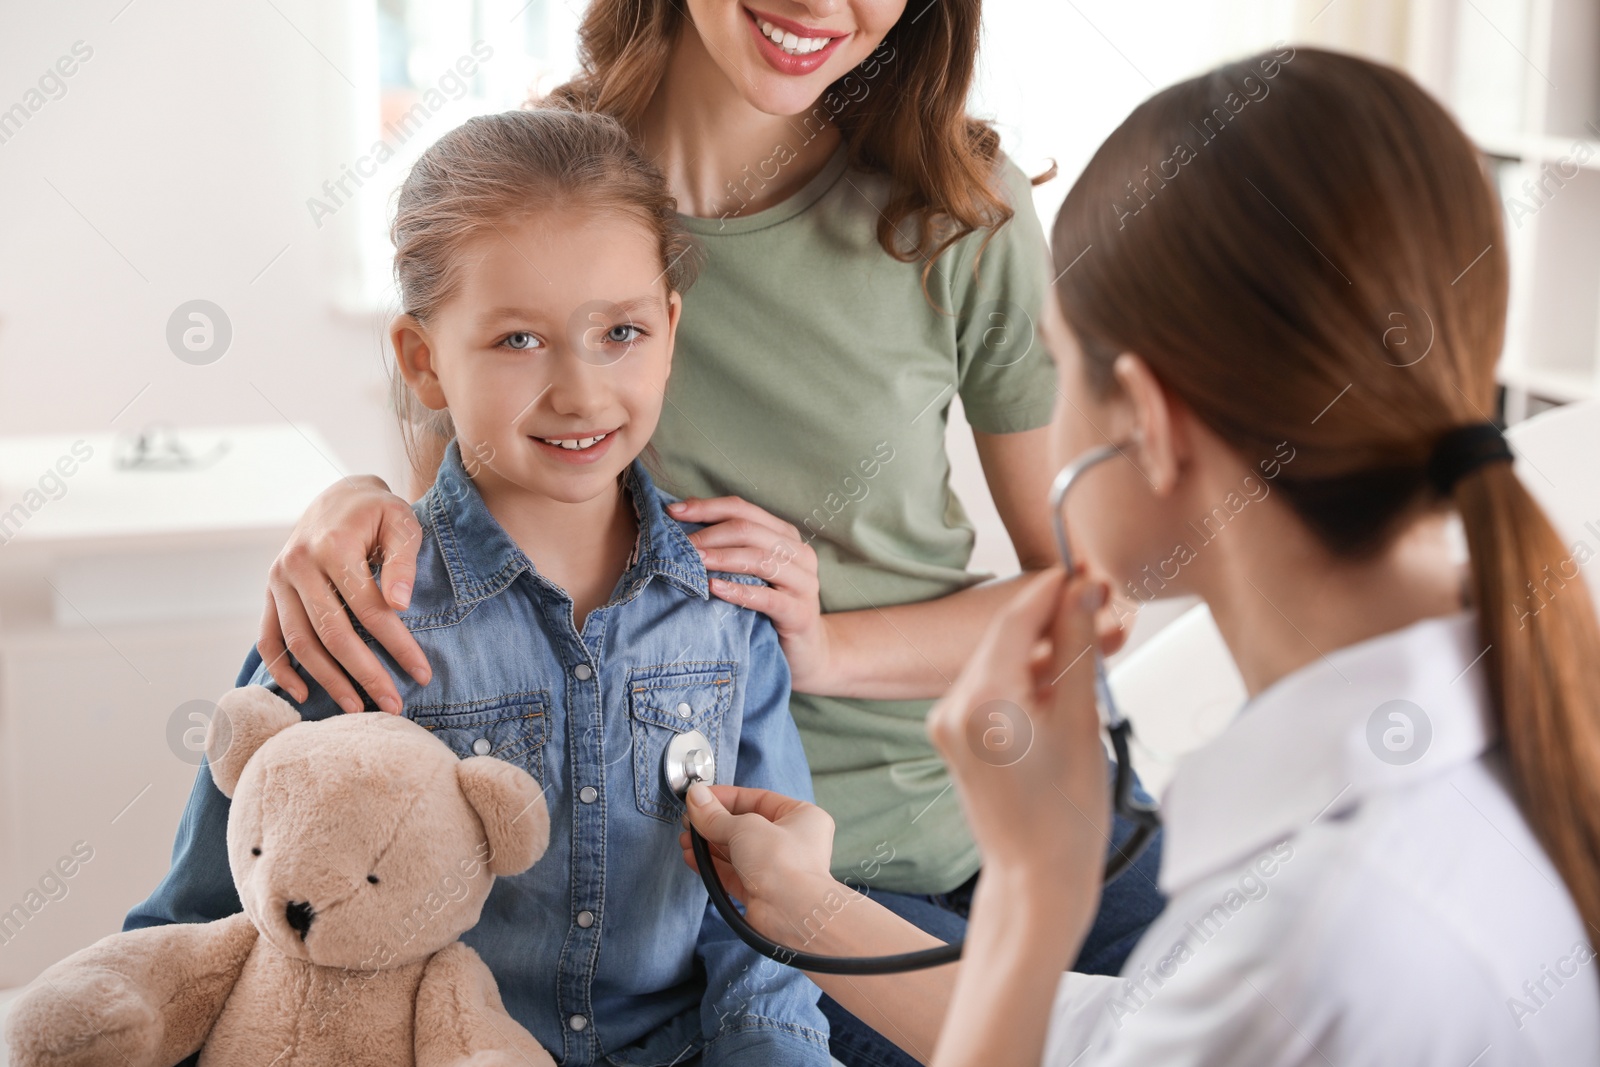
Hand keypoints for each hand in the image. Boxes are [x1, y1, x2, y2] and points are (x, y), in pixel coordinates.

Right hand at [258, 475, 431, 713]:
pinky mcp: (270, 592)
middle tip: (393, 705)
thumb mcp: (401, 522)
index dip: (396, 644)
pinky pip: (268, 637)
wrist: (339, 497)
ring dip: (327, 680)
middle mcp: (298, 565)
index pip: (369, 609)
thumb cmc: (378, 512)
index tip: (422, 673)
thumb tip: (399, 605)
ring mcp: (278, 580)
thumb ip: (403, 561)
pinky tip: (303, 694)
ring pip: (300, 642)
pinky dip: (281, 669)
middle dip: (365, 673)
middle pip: (332, 633)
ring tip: (357, 708)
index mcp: (333, 546)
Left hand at [666, 496, 832, 691]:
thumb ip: (728, 548)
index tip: (672, 512)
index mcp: (785, 536)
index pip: (743, 509)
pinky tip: (715, 589)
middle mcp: (799, 553)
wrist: (806, 652)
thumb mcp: (751, 573)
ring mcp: (804, 583)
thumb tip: (682, 523)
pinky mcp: (800, 614)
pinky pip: (768, 598)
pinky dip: (739, 591)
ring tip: (694, 562)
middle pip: (749, 530)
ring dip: (722, 558)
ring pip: (760, 560)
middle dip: (710, 535)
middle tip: (679, 545)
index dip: (707, 508)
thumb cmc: (770, 608)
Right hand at [678, 783, 840, 935]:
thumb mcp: (745, 828)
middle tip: (689, 820)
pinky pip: (732, 873)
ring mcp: (775, 868)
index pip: (758, 799)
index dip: (726, 797)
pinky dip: (712, 866)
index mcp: (801, 817)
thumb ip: (716, 815)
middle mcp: (791, 842)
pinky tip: (692, 858)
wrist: (790, 914)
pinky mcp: (760, 891)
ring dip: (708, 845)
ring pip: (736, 851)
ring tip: (685, 841)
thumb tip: (696, 797)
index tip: (701, 797)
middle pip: (744, 825)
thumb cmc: (784, 865)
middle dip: (713, 823)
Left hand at [926, 567, 1114, 905]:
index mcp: (981, 701)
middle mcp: (952, 706)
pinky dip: (1029, 679)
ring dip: (1047, 650)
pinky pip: (993, 690)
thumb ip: (1079, 651)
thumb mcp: (1081, 721)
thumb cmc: (1066, 814)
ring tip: (1102, 645)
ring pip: (1002, 663)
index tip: (1085, 572)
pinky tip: (1069, 679)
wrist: (1036, 878)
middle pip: (1007, 639)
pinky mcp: (954, 737)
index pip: (1016, 621)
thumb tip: (1085, 595)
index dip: (1052, 591)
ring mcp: (947, 723)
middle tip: (1104, 604)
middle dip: (1055, 619)